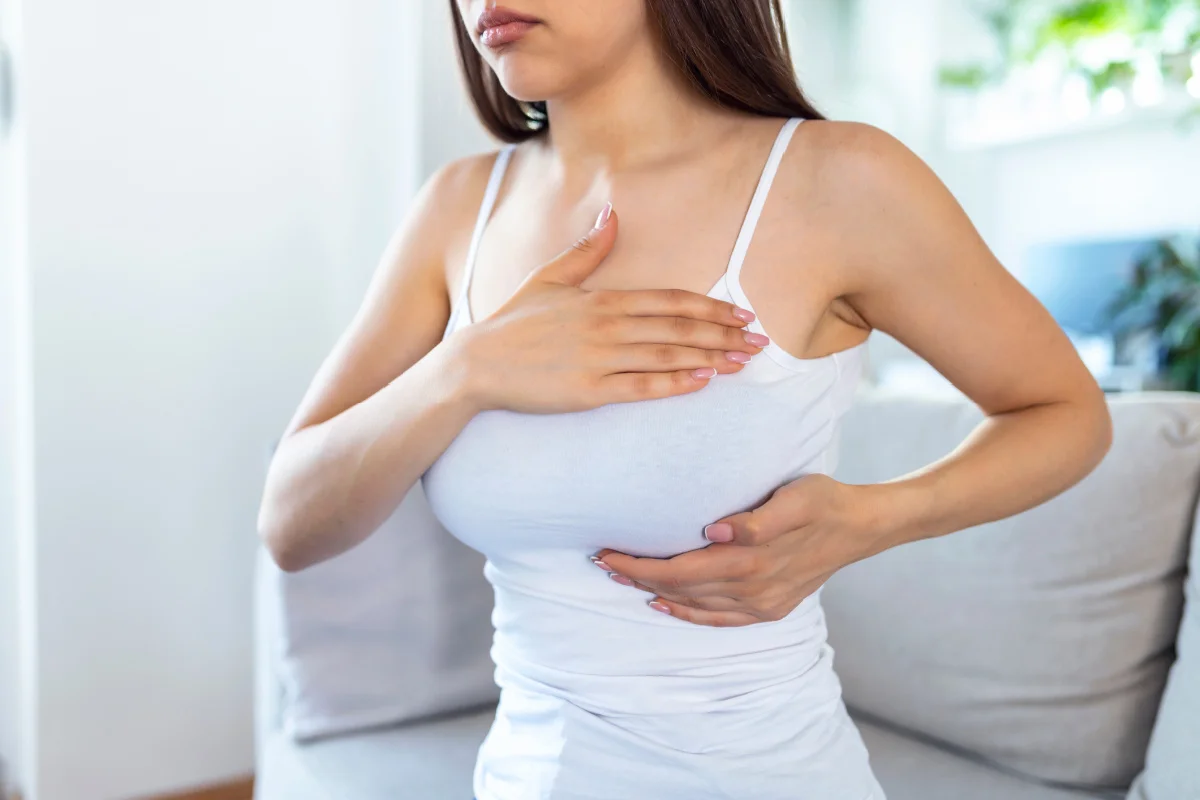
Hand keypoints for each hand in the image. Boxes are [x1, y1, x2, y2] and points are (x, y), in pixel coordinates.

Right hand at [450, 205, 767, 413]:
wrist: (476, 365)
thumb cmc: (513, 323)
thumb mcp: (549, 278)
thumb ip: (587, 249)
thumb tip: (612, 212)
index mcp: (601, 299)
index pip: (669, 300)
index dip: (710, 307)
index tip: (742, 313)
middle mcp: (606, 327)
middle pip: (678, 327)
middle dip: (723, 333)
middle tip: (760, 340)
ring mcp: (598, 360)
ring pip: (667, 356)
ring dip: (710, 357)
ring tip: (744, 362)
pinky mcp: (588, 391)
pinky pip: (641, 387)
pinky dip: (674, 383)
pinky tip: (703, 382)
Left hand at [592, 474, 894, 626]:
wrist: (861, 528)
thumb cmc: (823, 501)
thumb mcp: (795, 497)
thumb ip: (757, 519)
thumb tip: (715, 530)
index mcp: (751, 561)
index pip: (679, 569)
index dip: (640, 565)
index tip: (608, 554)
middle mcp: (752, 590)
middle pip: (680, 589)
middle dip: (638, 577)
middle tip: (602, 562)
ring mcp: (761, 605)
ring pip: (695, 605)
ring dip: (657, 593)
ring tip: (623, 579)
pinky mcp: (770, 610)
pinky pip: (719, 619)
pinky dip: (689, 614)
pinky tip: (667, 606)